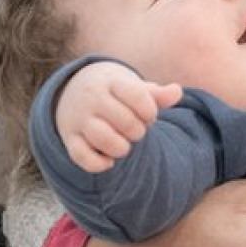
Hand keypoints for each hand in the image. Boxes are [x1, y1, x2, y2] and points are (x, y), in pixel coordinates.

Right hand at [56, 61, 181, 171]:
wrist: (74, 89)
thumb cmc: (116, 91)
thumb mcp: (134, 87)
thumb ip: (157, 94)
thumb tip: (177, 92)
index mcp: (112, 82)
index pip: (137, 96)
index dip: (150, 111)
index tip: (148, 115)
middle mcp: (92, 98)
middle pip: (125, 121)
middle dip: (138, 131)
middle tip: (136, 131)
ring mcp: (78, 118)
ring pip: (102, 138)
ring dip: (121, 148)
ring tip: (124, 146)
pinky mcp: (69, 138)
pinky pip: (81, 156)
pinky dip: (99, 164)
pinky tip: (109, 161)